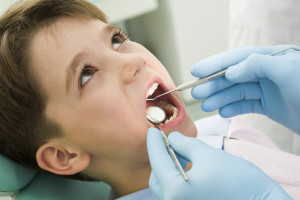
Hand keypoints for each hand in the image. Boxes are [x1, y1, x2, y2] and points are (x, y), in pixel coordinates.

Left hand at [147, 128, 290, 199]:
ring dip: (168, 166)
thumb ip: (185, 144)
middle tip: (166, 140)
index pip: (157, 161)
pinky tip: (186, 165)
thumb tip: (172, 139)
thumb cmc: (238, 179)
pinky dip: (177, 176)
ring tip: (179, 150)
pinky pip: (176, 191)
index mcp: (175, 190)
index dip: (153, 143)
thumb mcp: (208, 155)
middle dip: (160, 156)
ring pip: (166, 185)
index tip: (152, 130)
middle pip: (157, 176)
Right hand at [191, 45, 299, 133]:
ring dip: (220, 98)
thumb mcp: (287, 69)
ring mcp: (268, 90)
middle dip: (213, 84)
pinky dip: (233, 108)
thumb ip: (257, 64)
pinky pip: (246, 105)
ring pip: (237, 92)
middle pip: (234, 76)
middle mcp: (267, 72)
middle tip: (195, 93)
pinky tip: (223, 112)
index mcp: (271, 58)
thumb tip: (231, 71)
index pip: (237, 58)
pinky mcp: (270, 106)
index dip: (215, 64)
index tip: (196, 71)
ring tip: (205, 106)